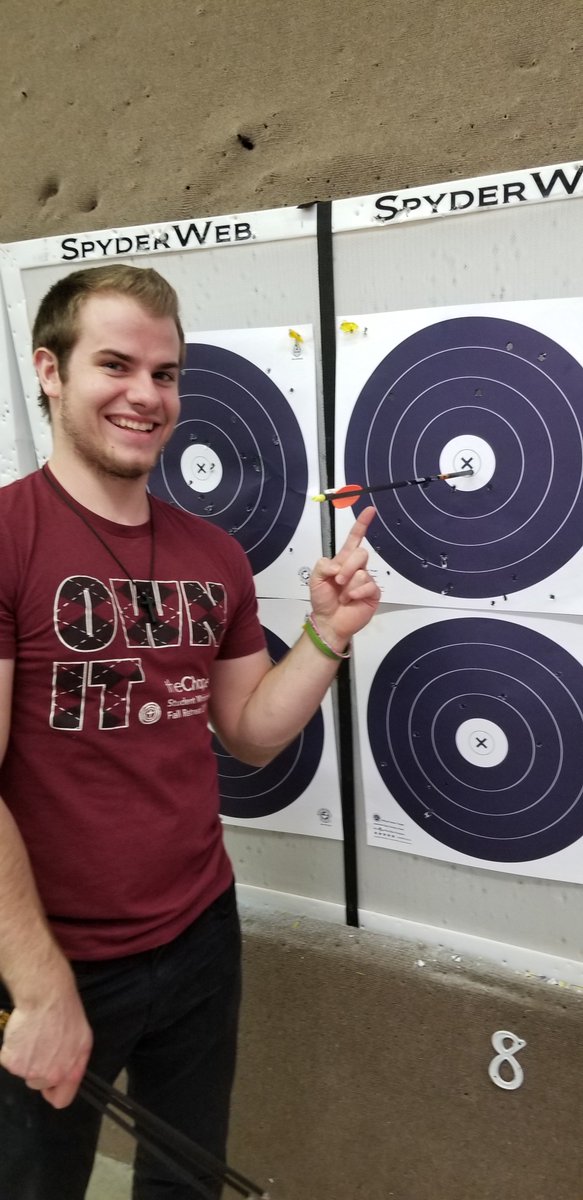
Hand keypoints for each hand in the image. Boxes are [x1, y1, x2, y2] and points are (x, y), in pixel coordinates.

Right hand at [0, 987, 92, 1108]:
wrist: (46, 996)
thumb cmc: (66, 1012)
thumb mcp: (82, 1039)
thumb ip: (73, 1062)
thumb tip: (64, 1076)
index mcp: (71, 1072)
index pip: (61, 1100)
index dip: (54, 1092)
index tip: (50, 1084)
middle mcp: (51, 1076)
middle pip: (38, 1083)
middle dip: (38, 1068)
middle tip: (41, 1046)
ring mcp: (30, 1071)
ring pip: (23, 1070)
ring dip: (25, 1057)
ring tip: (33, 1036)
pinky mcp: (12, 1062)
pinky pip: (8, 1060)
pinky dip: (12, 1049)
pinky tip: (22, 1033)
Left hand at [309, 506, 380, 648]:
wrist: (328, 622)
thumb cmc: (322, 600)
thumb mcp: (315, 579)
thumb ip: (323, 566)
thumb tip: (339, 566)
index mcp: (343, 560)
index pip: (355, 538)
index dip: (362, 524)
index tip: (371, 510)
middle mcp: (357, 568)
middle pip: (361, 553)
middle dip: (347, 567)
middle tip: (337, 581)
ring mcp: (366, 580)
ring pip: (362, 571)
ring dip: (349, 584)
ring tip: (343, 595)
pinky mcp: (373, 593)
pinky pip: (369, 586)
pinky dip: (357, 593)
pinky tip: (351, 600)